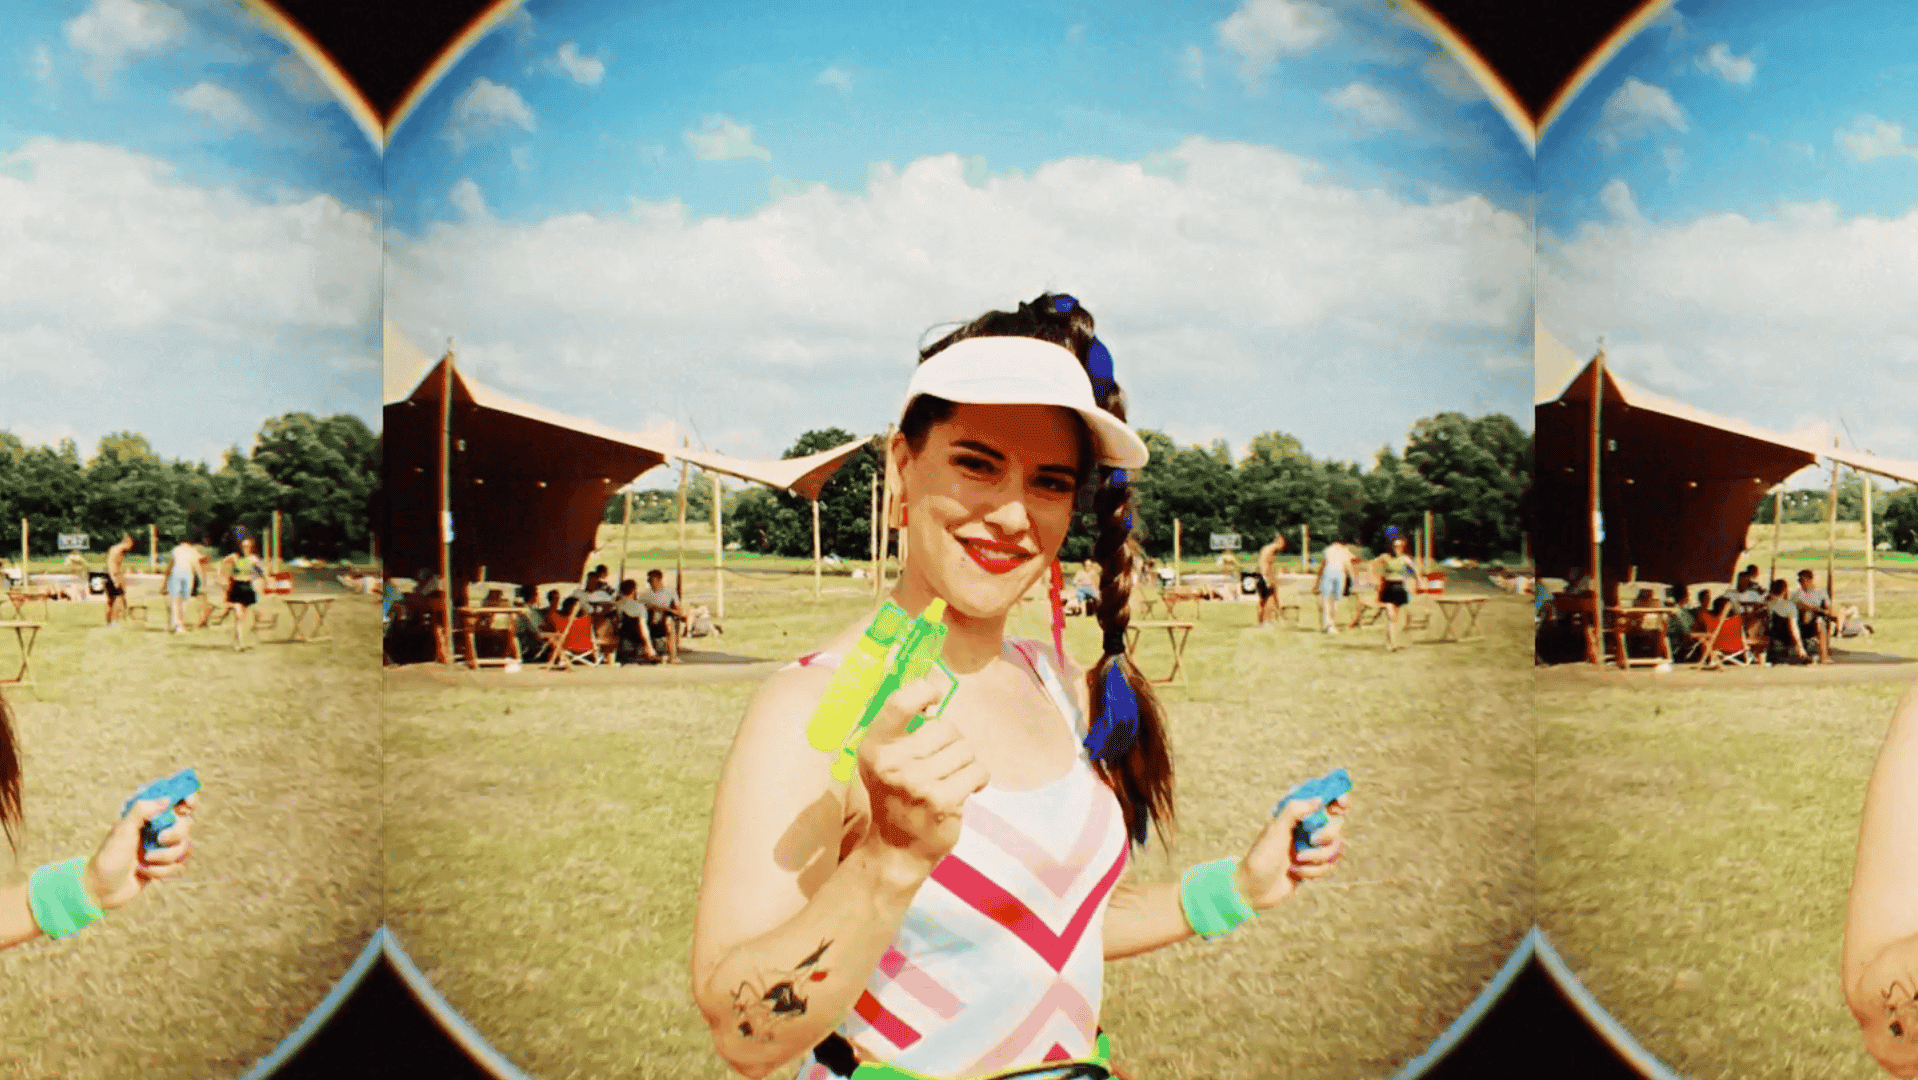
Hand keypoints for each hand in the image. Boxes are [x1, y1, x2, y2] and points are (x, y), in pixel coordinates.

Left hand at [85, 793, 197, 910]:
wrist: (102, 888)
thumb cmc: (109, 856)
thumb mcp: (122, 830)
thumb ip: (142, 811)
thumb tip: (166, 800)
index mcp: (147, 817)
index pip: (174, 801)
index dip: (186, 799)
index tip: (188, 805)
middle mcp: (157, 830)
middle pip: (185, 825)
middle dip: (175, 834)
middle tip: (159, 839)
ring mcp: (162, 848)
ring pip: (184, 847)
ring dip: (166, 856)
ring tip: (146, 861)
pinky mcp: (164, 865)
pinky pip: (178, 865)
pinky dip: (162, 870)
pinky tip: (144, 872)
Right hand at [857, 676, 989, 877]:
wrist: (896, 850)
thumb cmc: (896, 796)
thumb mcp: (885, 760)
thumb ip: (902, 727)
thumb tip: (934, 686)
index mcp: (874, 747)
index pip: (901, 702)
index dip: (925, 690)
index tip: (935, 697)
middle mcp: (892, 763)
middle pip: (946, 726)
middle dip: (952, 740)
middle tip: (942, 760)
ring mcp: (918, 784)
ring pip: (965, 748)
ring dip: (965, 761)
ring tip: (951, 777)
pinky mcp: (943, 802)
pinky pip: (977, 770)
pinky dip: (977, 778)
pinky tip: (965, 789)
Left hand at [1235, 791, 1349, 909]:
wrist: (1256, 888)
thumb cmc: (1262, 855)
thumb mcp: (1275, 829)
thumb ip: (1294, 810)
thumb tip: (1318, 799)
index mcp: (1297, 815)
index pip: (1325, 800)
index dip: (1338, 798)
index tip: (1341, 805)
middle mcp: (1307, 829)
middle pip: (1337, 824)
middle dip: (1327, 835)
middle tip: (1312, 840)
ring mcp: (1312, 847)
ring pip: (1336, 847)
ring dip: (1318, 857)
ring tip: (1297, 861)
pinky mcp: (1315, 865)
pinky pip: (1330, 865)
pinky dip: (1314, 870)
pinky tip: (1296, 873)